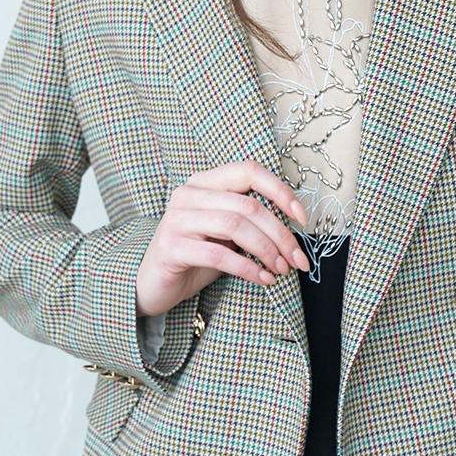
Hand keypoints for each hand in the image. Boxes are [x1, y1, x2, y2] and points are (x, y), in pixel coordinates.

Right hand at [135, 158, 310, 318]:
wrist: (153, 284)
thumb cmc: (195, 257)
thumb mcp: (227, 234)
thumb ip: (251, 222)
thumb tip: (294, 226)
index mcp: (204, 182)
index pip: (249, 171)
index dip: (280, 191)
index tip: (302, 218)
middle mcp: (188, 194)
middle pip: (247, 205)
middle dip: (280, 234)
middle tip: (297, 259)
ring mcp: (177, 220)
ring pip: (235, 226)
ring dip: (266, 250)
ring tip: (281, 269)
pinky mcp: (171, 248)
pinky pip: (219, 255)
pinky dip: (248, 268)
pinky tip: (263, 279)